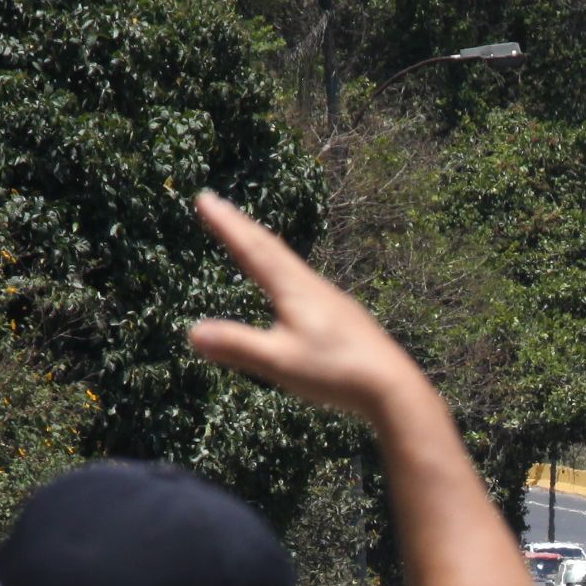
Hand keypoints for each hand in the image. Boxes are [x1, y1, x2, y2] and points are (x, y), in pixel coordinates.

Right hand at [186, 191, 430, 425]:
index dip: (226, 225)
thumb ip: (238, 347)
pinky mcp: (342, 316)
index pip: (252, 250)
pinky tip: (291, 285)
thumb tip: (192, 333)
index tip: (204, 198)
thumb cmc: (336, 372)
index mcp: (293, 290)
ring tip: (249, 236)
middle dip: (240, 226)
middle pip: (271, 248)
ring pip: (290, 263)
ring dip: (263, 245)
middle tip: (216, 203)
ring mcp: (330, 300)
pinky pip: (304, 281)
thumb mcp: (280, 363)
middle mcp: (312, 286)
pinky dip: (284, 270)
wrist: (392, 387)